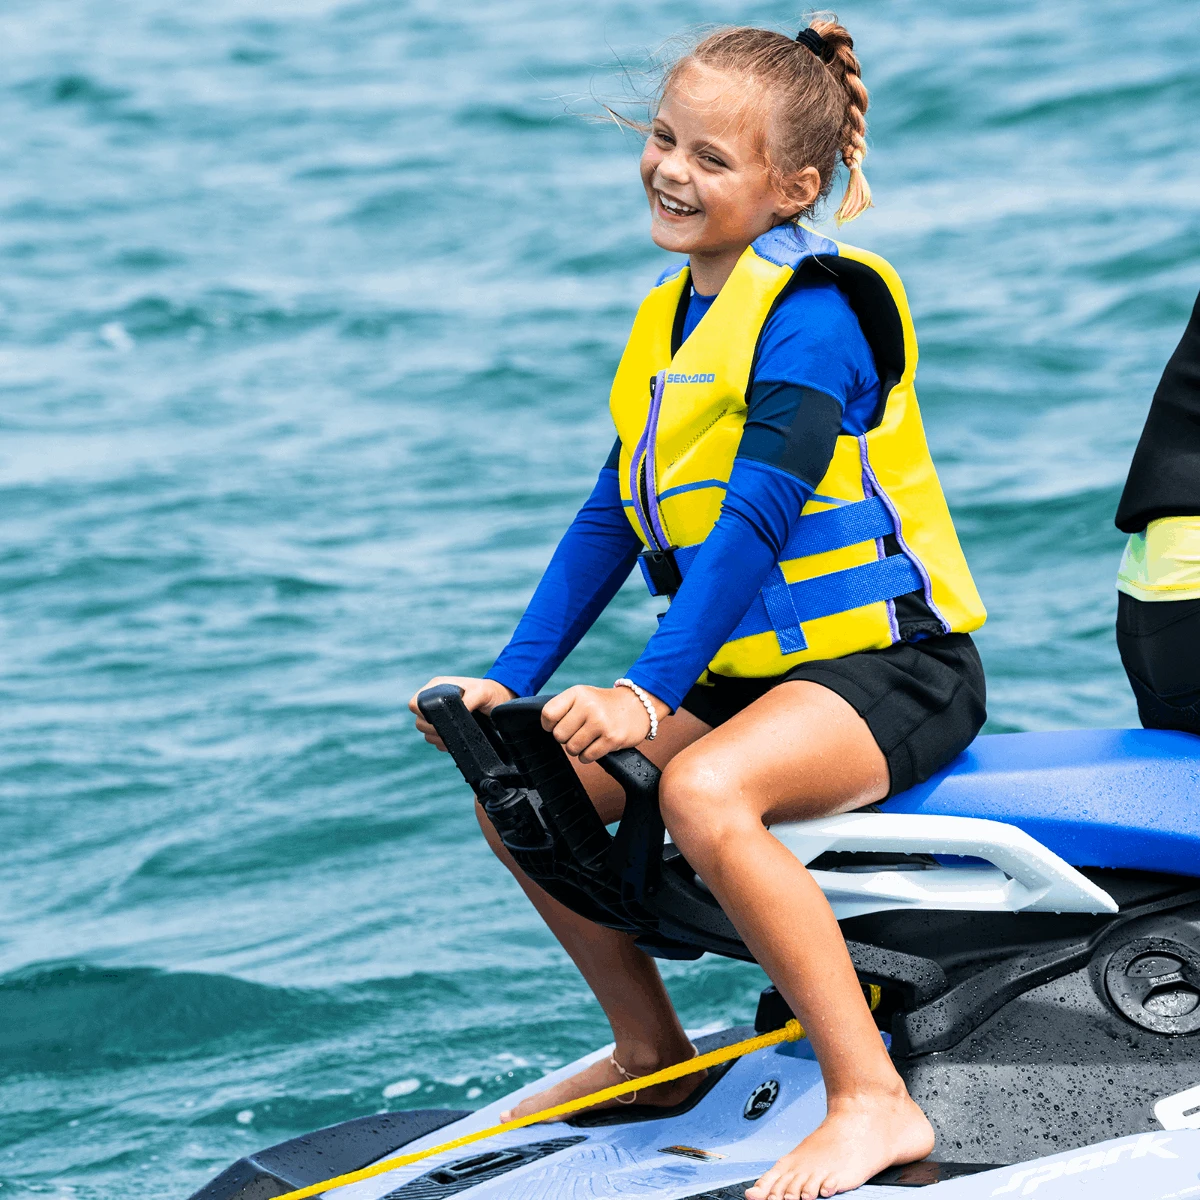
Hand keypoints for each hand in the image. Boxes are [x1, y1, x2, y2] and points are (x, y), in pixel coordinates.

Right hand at [409, 676, 515, 750]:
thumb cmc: (492, 693)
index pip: (415, 702)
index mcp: (437, 687)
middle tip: (450, 728)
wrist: (500, 703)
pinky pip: (436, 741)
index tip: (437, 718)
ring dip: (438, 738)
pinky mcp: (446, 729)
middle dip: (432, 729)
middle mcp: (435, 701)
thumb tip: (459, 711)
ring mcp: (440, 716)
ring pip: (426, 733)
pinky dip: (444, 744)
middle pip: (419, 721)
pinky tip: (457, 740)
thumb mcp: (483, 692)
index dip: (422, 713)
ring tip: (455, 734)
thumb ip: (470, 699)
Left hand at [541, 684, 669, 763]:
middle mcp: (588, 706)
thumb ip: (564, 708)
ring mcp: (601, 723)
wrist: (639, 706)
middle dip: (566, 738)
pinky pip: (587, 757)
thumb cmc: (605, 704)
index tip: (557, 726)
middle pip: (559, 735)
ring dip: (577, 749)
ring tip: (588, 739)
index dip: (549, 725)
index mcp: (578, 693)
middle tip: (578, 732)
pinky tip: (596, 746)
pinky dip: (588, 756)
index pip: (548, 714)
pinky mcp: (612, 738)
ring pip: (572, 749)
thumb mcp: (584, 696)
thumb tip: (546, 727)